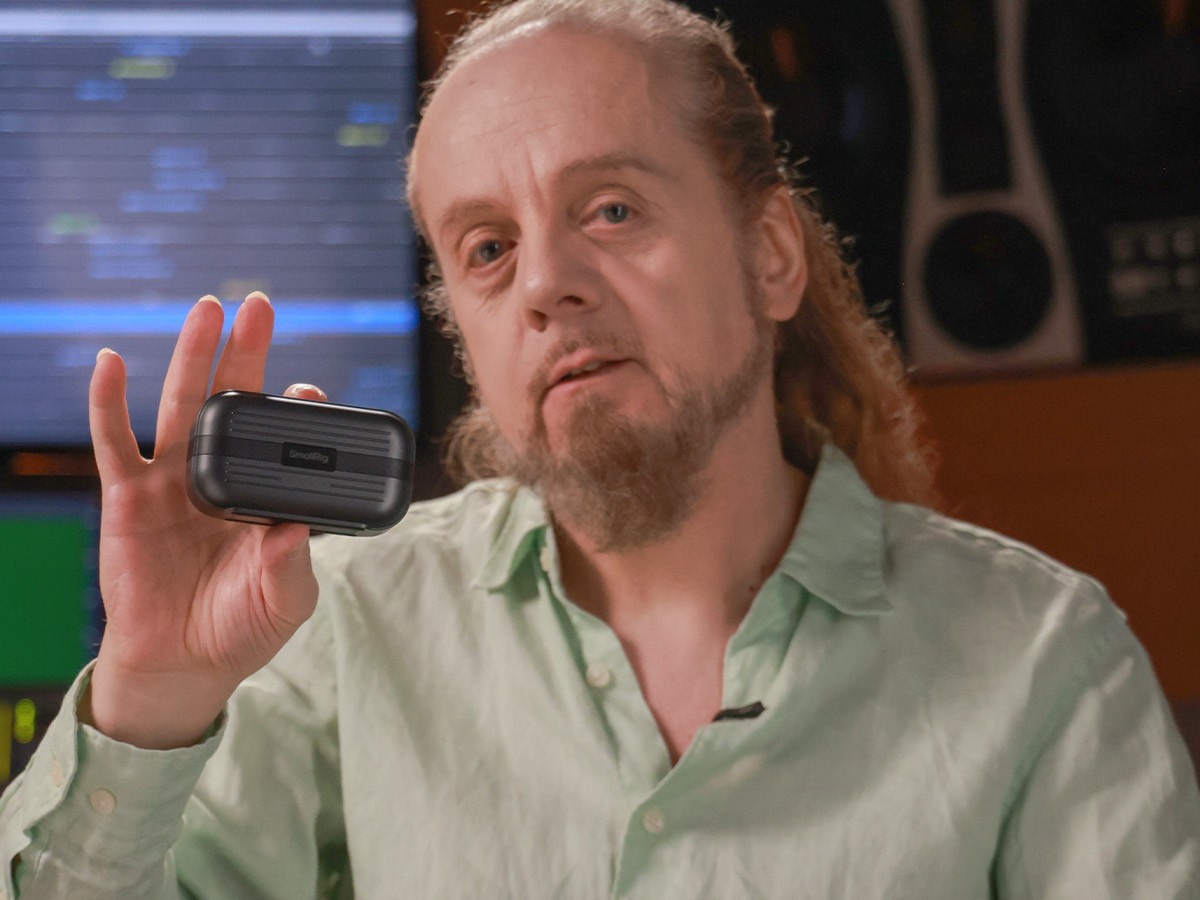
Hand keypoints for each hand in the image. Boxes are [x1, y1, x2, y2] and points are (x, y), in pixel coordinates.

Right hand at [83, 293, 324, 748]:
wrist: (183, 664)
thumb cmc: (240, 627)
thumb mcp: (285, 598)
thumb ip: (294, 563)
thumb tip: (296, 526)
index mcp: (260, 494)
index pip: (279, 437)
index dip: (292, 406)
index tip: (310, 389)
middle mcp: (217, 477)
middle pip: (231, 401)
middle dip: (243, 352)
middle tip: (258, 305)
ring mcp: (172, 482)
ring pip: (179, 406)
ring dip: (190, 356)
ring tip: (205, 310)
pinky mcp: (128, 497)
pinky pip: (116, 442)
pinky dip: (110, 401)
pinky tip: (112, 361)